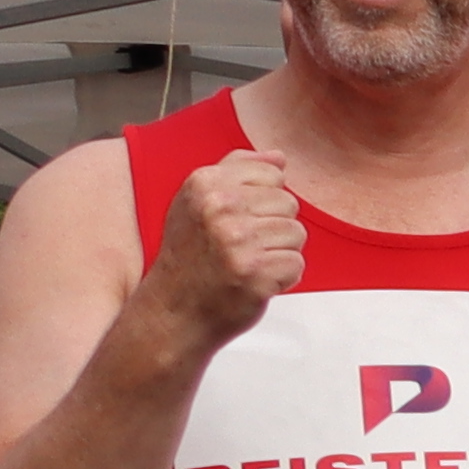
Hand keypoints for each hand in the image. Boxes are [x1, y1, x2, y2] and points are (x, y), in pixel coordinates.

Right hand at [140, 148, 304, 354]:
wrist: (172, 312)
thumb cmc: (190, 257)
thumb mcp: (197, 203)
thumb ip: (237, 171)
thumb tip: (279, 156)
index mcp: (204, 183)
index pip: (273, 173)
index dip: (263, 201)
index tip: (236, 220)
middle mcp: (218, 208)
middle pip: (288, 203)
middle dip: (272, 228)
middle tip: (239, 248)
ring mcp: (236, 241)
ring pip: (297, 233)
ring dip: (278, 253)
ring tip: (246, 263)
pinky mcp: (255, 274)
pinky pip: (297, 264)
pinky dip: (282, 278)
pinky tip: (253, 282)